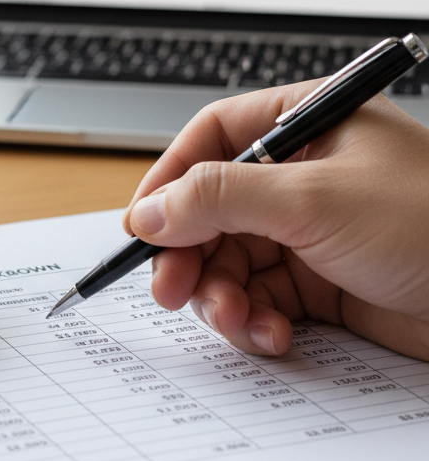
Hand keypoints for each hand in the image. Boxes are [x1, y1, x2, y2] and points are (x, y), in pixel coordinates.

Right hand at [123, 84, 428, 359]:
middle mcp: (301, 173)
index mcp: (306, 123)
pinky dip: (255, 321)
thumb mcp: (313, 200)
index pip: (210, 139)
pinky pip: (260, 298)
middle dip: (189, 255)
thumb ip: (220, 198)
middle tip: (171, 291)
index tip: (141, 227)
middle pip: (209, 209)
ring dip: (221, 297)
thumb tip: (150, 211)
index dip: (168, 181)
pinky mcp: (320, 282)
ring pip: (229, 260)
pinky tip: (274, 337)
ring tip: (238, 321)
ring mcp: (309, 230)